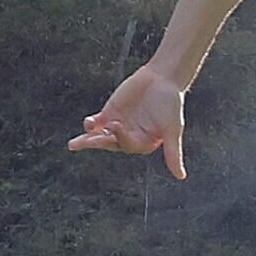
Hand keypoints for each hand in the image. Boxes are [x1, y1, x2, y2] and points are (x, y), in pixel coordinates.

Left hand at [67, 66, 188, 180]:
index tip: (116, 124)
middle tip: (83, 143)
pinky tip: (87, 124)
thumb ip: (173, 152)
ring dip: (88, 139)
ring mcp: (118, 125)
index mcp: (143, 143)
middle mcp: (129, 137)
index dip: (120, 137)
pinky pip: (97, 123)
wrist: (162, 78)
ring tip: (74, 144)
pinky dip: (90, 125)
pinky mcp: (110, 113)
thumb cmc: (171, 103)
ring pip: (100, 136)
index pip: (127, 145)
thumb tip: (181, 177)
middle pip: (110, 144)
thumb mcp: (173, 129)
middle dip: (97, 143)